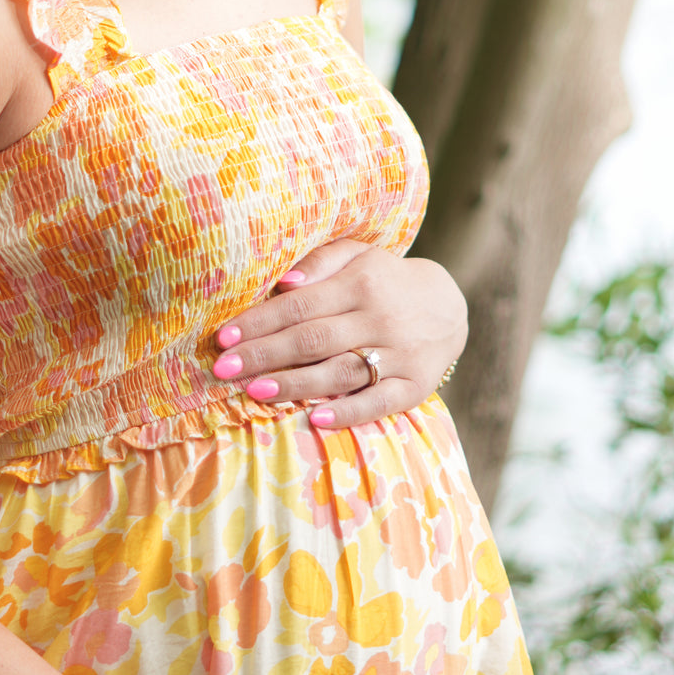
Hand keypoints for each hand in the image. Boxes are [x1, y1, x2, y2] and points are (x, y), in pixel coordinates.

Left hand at [211, 237, 466, 428]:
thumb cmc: (385, 280)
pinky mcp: (414, 385)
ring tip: (254, 392)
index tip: (224, 338)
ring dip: (295, 384)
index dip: (260, 322)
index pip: (300, 305)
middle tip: (223, 370)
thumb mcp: (358, 256)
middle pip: (313, 339)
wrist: (450, 305)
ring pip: (341, 372)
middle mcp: (379, 318)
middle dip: (265, 355)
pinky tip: (314, 418)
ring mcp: (399, 354)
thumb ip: (321, 263)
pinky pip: (379, 402)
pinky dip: (348, 411)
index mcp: (360, 283)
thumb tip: (284, 283)